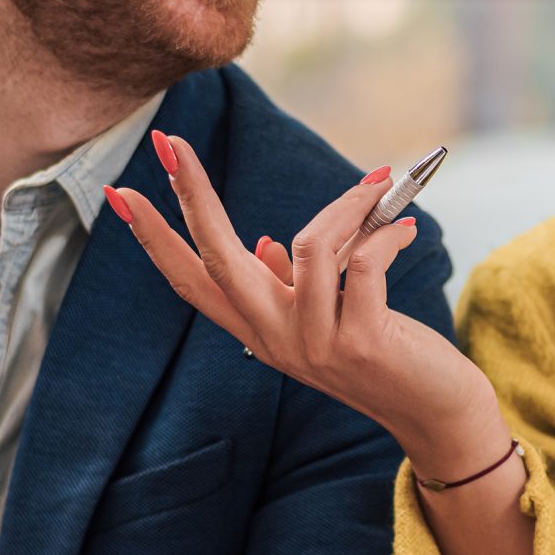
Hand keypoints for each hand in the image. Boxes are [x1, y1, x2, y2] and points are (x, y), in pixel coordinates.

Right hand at [109, 131, 507, 476]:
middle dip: (192, 196)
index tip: (119, 192)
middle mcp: (274, 339)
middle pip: (217, 259)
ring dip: (347, 205)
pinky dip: (385, 232)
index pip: (191, 279)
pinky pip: (363, 261)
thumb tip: (261, 244)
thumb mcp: (326, 318)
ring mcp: (315, 344)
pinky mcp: (361, 342)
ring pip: (310, 246)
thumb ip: (290, 283)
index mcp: (258, 329)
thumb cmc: (384, 352)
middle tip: (171, 141)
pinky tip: (403, 229)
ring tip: (380, 192)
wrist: (435, 413)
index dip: (153, 236)